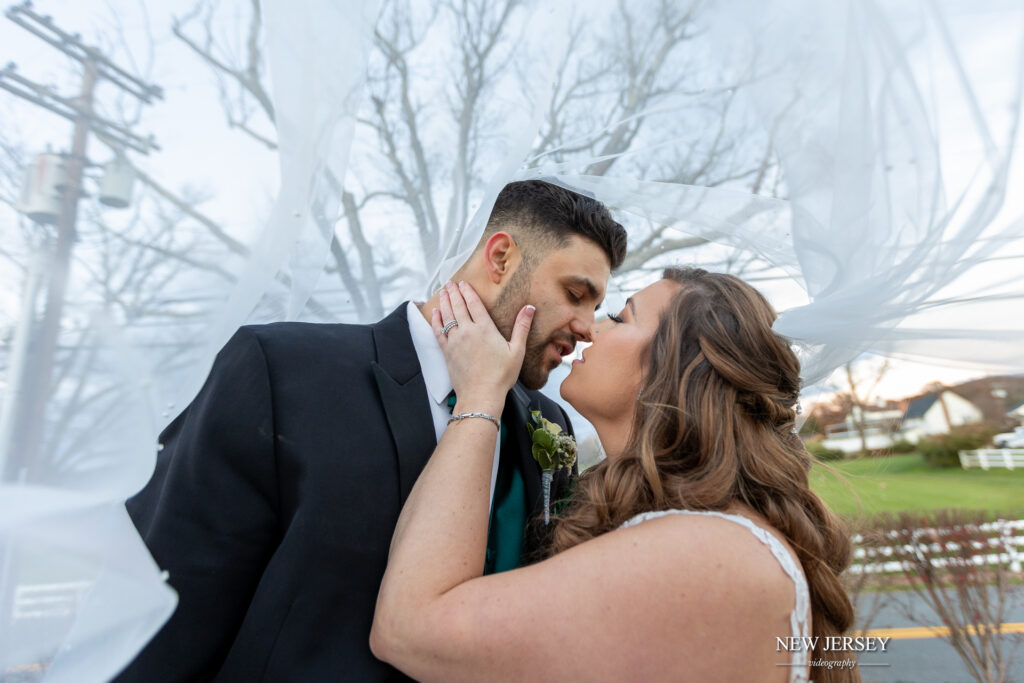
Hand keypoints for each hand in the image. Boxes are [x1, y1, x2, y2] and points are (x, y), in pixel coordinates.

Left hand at [431, 281, 533, 414]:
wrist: (481, 395)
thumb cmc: (501, 376)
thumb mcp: (517, 351)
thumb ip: (521, 327)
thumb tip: (529, 308)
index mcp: (485, 329)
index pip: (474, 304)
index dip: (468, 292)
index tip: (463, 283)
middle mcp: (467, 331)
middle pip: (458, 306)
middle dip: (454, 293)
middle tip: (450, 283)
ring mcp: (455, 341)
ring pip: (447, 316)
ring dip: (444, 302)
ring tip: (443, 291)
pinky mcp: (447, 352)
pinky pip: (438, 331)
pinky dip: (436, 320)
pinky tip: (435, 313)